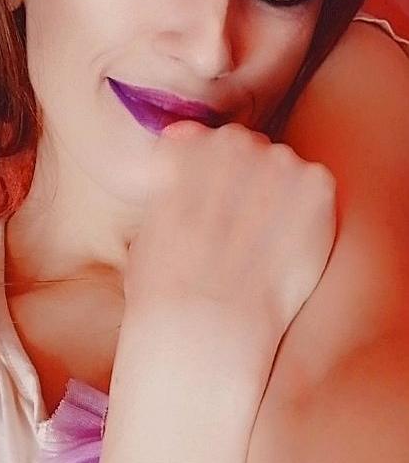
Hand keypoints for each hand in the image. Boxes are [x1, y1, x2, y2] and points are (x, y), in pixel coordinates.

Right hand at [124, 120, 336, 336]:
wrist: (207, 323)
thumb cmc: (163, 286)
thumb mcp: (146, 226)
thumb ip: (170, 188)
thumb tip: (184, 173)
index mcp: (184, 147)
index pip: (200, 139)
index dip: (205, 172)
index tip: (208, 201)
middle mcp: (230, 142)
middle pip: (242, 147)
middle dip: (242, 178)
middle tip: (238, 225)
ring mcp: (276, 160)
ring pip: (280, 165)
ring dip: (275, 193)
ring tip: (263, 242)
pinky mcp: (315, 186)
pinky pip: (314, 185)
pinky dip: (307, 211)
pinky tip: (287, 244)